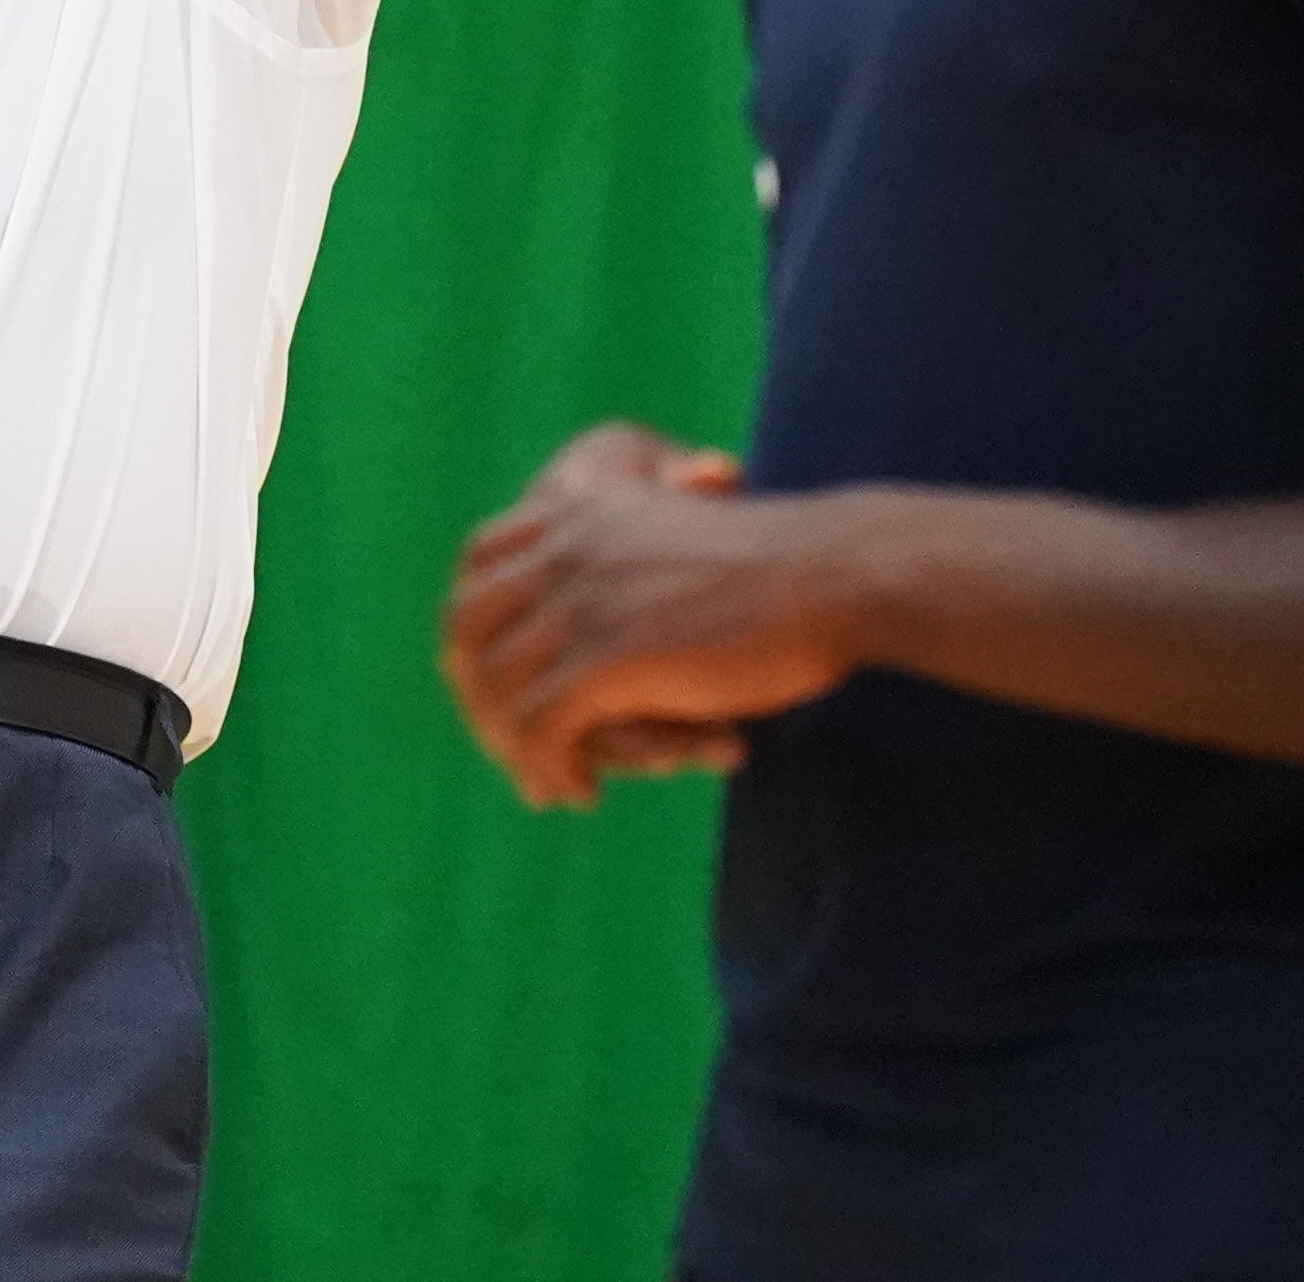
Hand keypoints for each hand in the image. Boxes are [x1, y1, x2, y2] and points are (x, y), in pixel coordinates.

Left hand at [443, 424, 854, 809]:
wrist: (836, 574)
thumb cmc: (778, 567)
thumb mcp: (672, 539)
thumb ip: (621, 564)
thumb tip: (597, 626)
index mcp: (576, 511)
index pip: (476, 566)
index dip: (476, 629)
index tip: (502, 680)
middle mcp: (564, 550)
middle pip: (467, 630)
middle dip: (480, 696)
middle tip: (513, 745)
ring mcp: (583, 601)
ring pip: (501, 689)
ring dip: (514, 746)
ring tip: (547, 782)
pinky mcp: (611, 658)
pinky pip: (543, 728)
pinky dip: (550, 768)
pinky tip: (580, 792)